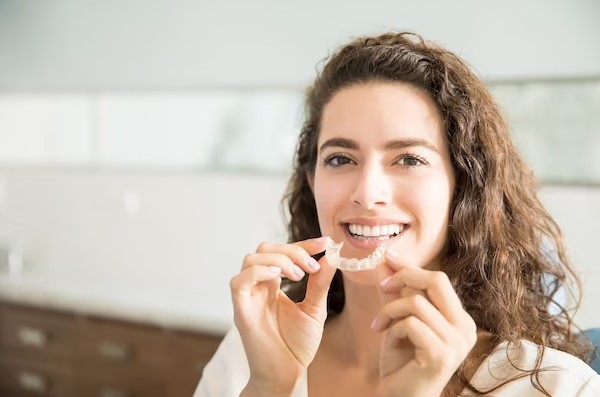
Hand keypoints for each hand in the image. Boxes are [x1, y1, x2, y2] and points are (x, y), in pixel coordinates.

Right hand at [230, 237, 335, 394]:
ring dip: (278, 260)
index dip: (303, 244)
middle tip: (312, 266)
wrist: (287, 375)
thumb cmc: (296, 345)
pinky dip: (258, 272)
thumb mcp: (314, 309)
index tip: (325, 243)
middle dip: (292, 250)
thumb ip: (319, 284)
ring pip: (250, 259)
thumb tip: (330, 257)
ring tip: (299, 275)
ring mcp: (248, 298)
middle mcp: (257, 287)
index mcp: (272, 285)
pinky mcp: (241, 311)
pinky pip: (239, 282)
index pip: (282, 252)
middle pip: (264, 249)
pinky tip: (279, 278)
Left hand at [371, 252, 476, 396]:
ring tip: (380, 325)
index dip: (410, 266)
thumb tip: (386, 260)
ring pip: (417, 302)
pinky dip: (393, 328)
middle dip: (404, 276)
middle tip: (382, 285)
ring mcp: (457, 342)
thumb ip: (397, 292)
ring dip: (390, 310)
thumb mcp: (399, 320)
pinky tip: (388, 340)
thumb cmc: (402, 362)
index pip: (438, 280)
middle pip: (437, 280)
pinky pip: (411, 323)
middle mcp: (465, 328)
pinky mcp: (441, 354)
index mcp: (460, 318)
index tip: (387, 257)